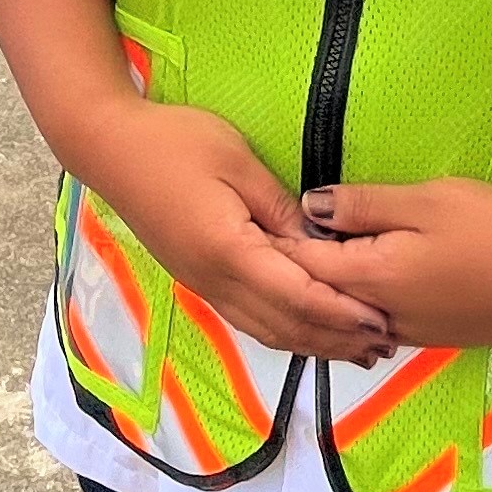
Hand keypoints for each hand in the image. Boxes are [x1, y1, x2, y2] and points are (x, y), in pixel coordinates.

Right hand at [68, 101, 399, 363]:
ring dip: (313, 344)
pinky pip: (248, 319)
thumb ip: (282, 208)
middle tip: (383, 344)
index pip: (298, 295)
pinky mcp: (197, 280)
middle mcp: (216, 280)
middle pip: (286, 325)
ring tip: (356, 350)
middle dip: (336, 339)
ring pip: (266, 330)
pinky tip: (305, 332)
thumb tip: (320, 243)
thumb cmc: (176, 142)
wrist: (109, 148)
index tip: (380, 319)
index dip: (342, 312)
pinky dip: (284, 332)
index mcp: (230, 250)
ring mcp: (203, 285)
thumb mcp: (238, 161)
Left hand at [286, 178, 491, 351]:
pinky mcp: (432, 336)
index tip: (256, 222)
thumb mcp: (428, 200)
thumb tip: (308, 207)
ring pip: (347, 312)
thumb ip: (363, 205)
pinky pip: (375, 321)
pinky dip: (356, 302)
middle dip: (294, 269)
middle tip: (271, 238)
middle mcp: (381, 317)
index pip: (302, 267)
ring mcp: (407, 333)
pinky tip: (357, 280)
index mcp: (373, 279)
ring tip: (307, 256)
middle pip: (320, 295)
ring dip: (325, 289)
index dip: (277, 244)